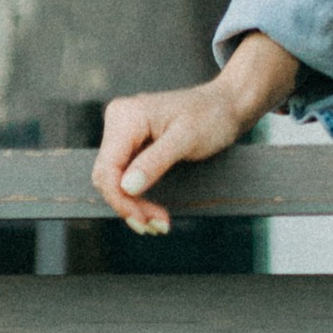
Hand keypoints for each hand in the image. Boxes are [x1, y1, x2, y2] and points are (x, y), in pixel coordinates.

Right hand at [91, 36, 294, 234]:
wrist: (225, 106)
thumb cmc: (210, 116)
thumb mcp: (186, 139)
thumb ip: (155, 161)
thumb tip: (127, 187)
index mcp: (126, 116)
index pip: (107, 168)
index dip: (120, 199)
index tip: (143, 220)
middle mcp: (118, 121)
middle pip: (108, 178)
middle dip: (129, 206)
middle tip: (156, 226)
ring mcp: (123, 133)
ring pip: (115, 181)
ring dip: (133, 206)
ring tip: (158, 223)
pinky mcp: (132, 144)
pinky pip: (125, 177)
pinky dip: (137, 197)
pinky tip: (152, 211)